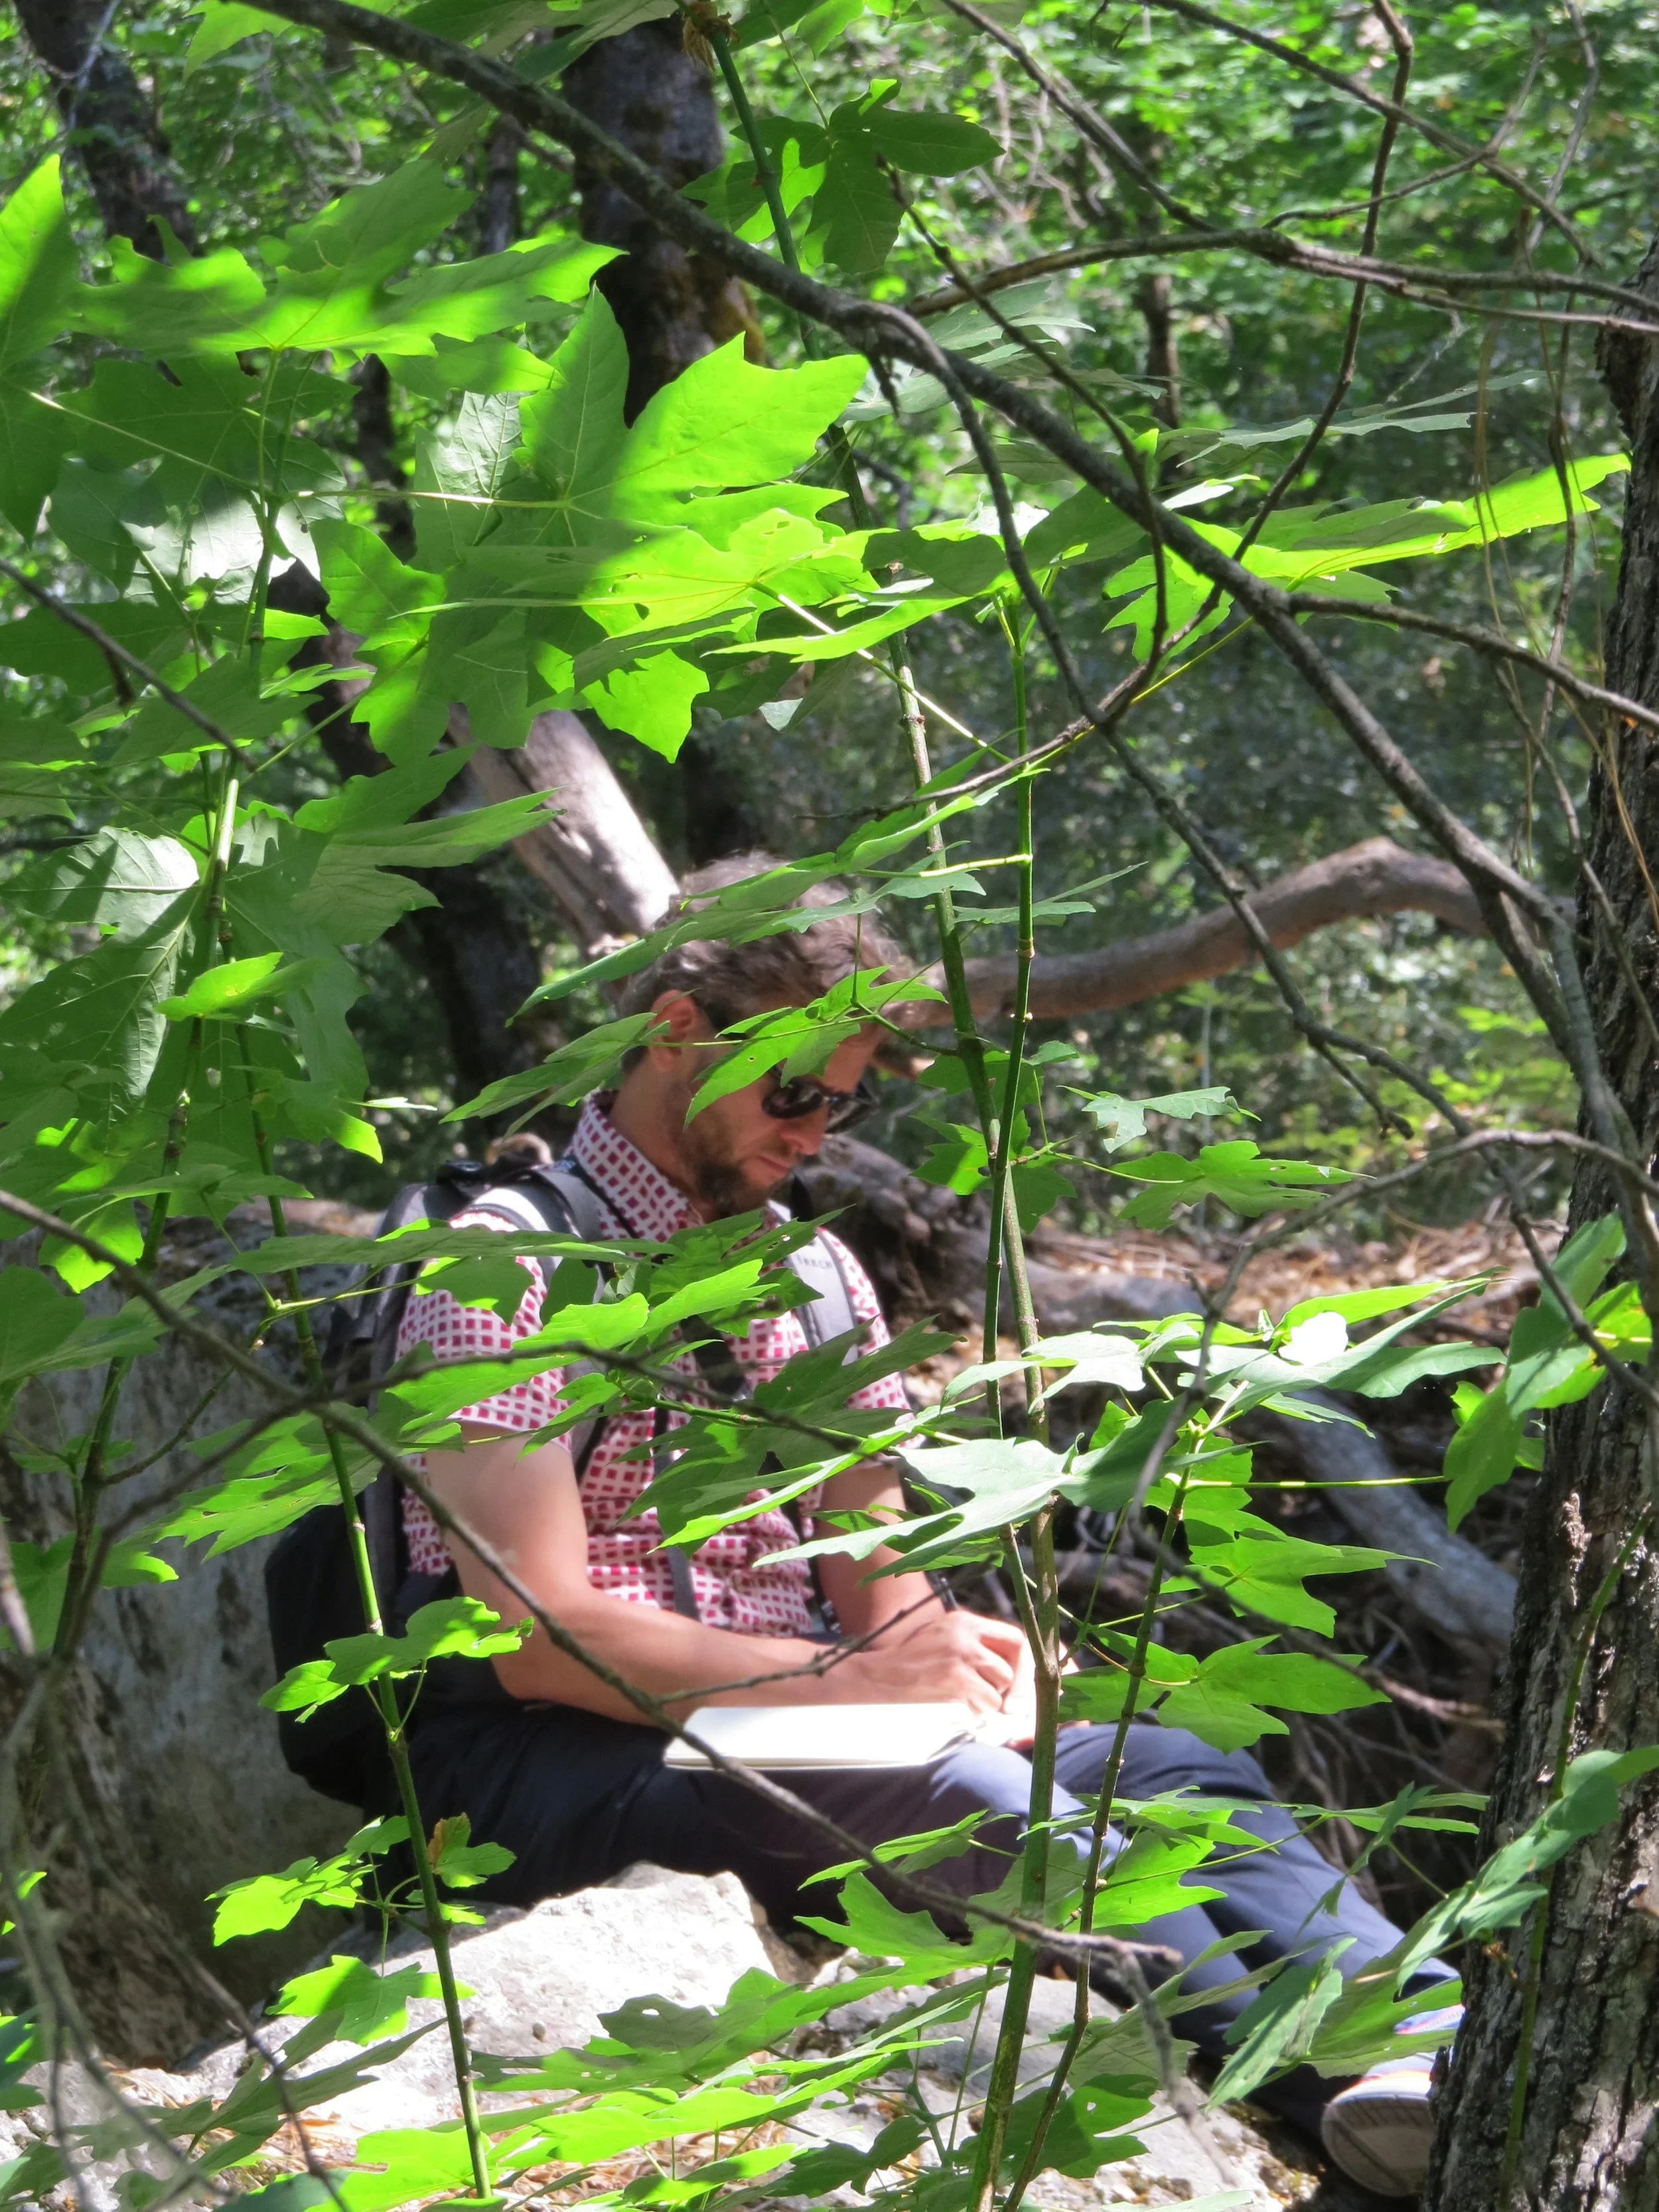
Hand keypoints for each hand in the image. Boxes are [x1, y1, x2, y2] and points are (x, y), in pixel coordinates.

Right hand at [837, 1608, 1027, 1716]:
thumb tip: (1015, 1670)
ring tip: (963, 1701)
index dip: (1024, 1664)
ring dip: (988, 1703)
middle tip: (999, 1703)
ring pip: (1000, 1689)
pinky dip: (976, 1714)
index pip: (1015, 1638)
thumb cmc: (910, 1665)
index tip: (1022, 1684)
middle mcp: (966, 1634)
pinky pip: (986, 1705)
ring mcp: (961, 1656)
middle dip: (1008, 1690)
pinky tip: (955, 1708)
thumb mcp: (942, 1640)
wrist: (876, 1680)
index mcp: (964, 1621)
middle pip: (1011, 1667)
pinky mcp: (957, 1680)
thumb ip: (976, 1646)